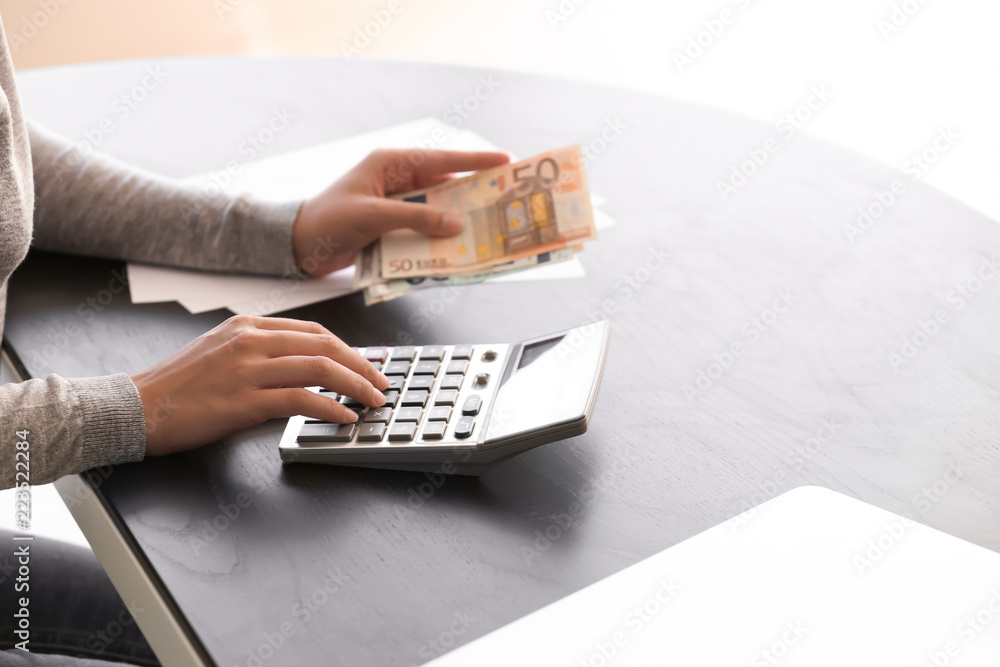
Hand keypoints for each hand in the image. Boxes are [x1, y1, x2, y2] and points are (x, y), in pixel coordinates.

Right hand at [130, 315, 389, 455]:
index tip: (368, 364)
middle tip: (382, 383)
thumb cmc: (179, 387)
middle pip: (325, 345)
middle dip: (362, 365)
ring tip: (372, 401)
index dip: (349, 349)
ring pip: (319, 368)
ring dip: (355, 385)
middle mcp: (250, 340)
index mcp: (248, 325)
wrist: (137, 408)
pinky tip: (345, 417)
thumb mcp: (221, 352)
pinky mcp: (244, 400)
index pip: (314, 331)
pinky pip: (301, 399)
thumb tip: (308, 367)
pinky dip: (330, 407)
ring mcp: (247, 368)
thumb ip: (262, 352)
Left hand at [291, 148, 509, 275]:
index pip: (442, 158)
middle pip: (445, 185)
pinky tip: (456, 249)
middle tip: (505, 200)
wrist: (298, 246)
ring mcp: (397, 204)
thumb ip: (416, 217)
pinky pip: (424, 230)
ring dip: (457, 221)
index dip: (475, 161)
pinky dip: (438, 238)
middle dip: (473, 194)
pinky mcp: (394, 227)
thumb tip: (455, 223)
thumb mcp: (373, 216)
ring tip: (487, 228)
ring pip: (438, 210)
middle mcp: (398, 180)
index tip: (506, 161)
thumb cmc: (328, 220)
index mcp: (391, 163)